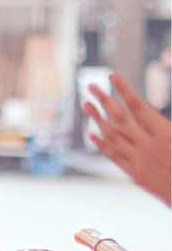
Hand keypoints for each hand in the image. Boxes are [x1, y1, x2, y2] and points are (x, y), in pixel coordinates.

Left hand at [84, 74, 171, 206]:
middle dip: (105, 100)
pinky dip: (103, 144)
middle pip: (121, 118)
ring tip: (86, 104)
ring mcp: (140, 161)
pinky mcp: (137, 174)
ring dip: (98, 118)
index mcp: (166, 135)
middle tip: (90, 85)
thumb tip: (146, 111)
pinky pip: (115, 156)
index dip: (125, 90)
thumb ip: (165, 124)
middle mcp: (149, 146)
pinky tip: (93, 134)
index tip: (113, 76)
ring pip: (113, 136)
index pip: (140, 107)